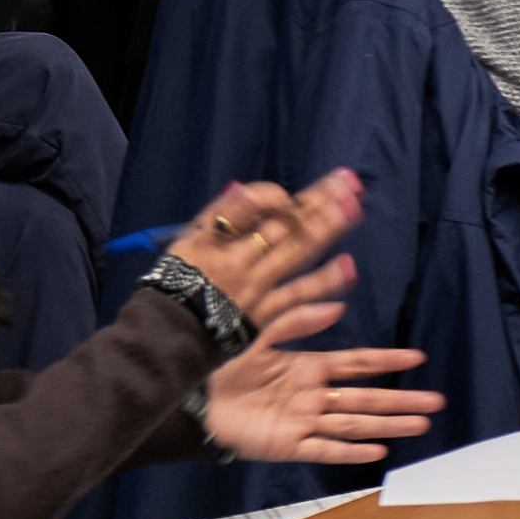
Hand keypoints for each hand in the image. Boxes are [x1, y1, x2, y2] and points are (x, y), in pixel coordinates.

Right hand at [171, 171, 357, 327]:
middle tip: (349, 182)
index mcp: (211, 237)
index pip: (244, 206)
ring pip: (294, 254)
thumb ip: (219, 216)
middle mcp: (234, 259)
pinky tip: (348, 269)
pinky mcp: (262, 316)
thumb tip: (243, 189)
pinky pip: (295, 298)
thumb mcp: (188, 243)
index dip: (268, 196)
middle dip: (316, 201)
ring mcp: (252, 288)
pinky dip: (321, 285)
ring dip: (325, 231)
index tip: (289, 194)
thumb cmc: (178, 283)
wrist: (166, 336)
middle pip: (281, 224)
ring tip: (354, 210)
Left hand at [205, 338, 438, 469]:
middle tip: (434, 401)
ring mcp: (303, 422)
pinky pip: (325, 449)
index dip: (387, 360)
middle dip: (401, 399)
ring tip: (420, 424)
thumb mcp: (261, 333)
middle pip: (366, 397)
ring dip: (388, 424)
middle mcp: (312, 396)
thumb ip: (297, 320)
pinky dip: (350, 451)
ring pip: (355, 423)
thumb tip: (336, 306)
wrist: (190, 398)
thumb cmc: (221, 365)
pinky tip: (377, 451)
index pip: (357, 363)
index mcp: (307, 368)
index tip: (417, 358)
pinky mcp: (289, 445)